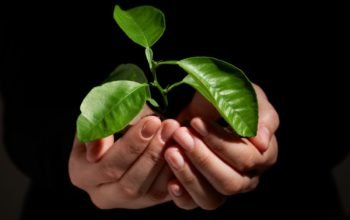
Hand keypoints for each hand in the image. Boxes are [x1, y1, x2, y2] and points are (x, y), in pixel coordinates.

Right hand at [69, 106, 182, 208]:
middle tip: (170, 126)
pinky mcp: (148, 202)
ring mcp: (126, 202)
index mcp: (82, 175)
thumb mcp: (97, 120)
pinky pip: (165, 194)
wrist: (124, 134)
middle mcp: (102, 195)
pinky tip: (184, 150)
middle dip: (153, 153)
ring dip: (167, 161)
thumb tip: (96, 155)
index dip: (132, 145)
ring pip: (150, 191)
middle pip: (130, 183)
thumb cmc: (108, 122)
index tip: (152, 121)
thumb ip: (96, 133)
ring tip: (179, 134)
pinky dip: (177, 173)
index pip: (108, 166)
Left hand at [164, 84, 278, 209]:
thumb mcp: (246, 95)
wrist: (197, 104)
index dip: (221, 143)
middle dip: (203, 158)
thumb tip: (262, 142)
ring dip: (189, 175)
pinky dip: (181, 195)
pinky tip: (169, 180)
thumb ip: (260, 116)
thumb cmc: (224, 98)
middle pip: (230, 183)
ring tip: (171, 152)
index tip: (197, 122)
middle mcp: (246, 177)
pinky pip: (191, 204)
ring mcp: (222, 188)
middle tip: (181, 135)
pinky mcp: (199, 193)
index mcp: (263, 155)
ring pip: (212, 198)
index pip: (247, 159)